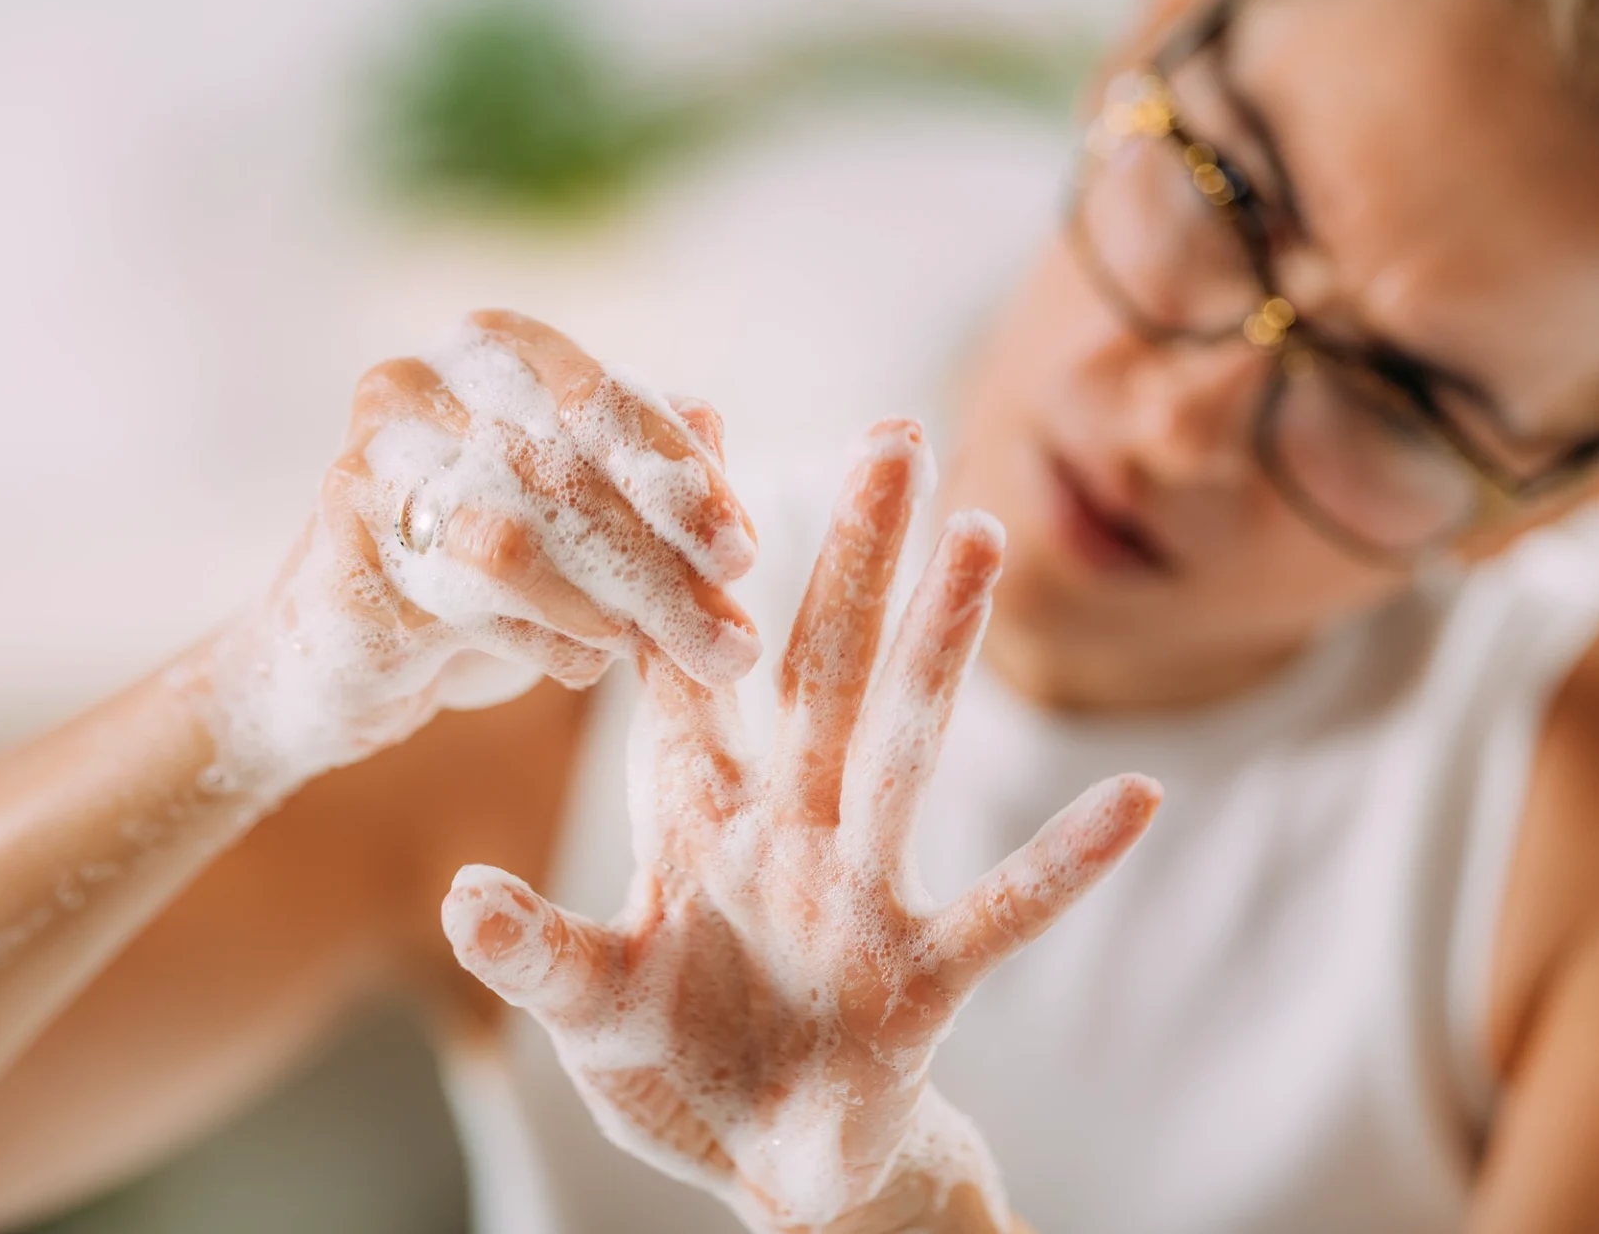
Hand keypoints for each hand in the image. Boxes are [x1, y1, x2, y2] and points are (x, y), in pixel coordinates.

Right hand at [197, 310, 760, 796]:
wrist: (347, 649)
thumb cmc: (492, 568)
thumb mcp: (591, 512)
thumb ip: (653, 472)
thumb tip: (714, 431)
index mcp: (497, 348)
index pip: (605, 401)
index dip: (680, 481)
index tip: (740, 557)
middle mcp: (420, 384)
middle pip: (567, 475)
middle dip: (664, 569)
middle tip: (730, 642)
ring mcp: (366, 462)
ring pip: (512, 544)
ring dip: (609, 611)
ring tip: (663, 657)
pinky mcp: (338, 553)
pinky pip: (459, 604)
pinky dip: (541, 642)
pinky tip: (583, 665)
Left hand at [444, 421, 1159, 1231]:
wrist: (767, 1167)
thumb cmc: (680, 1068)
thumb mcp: (591, 1011)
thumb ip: (537, 954)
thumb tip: (460, 895)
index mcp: (698, 820)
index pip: (685, 666)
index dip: (677, 562)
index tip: (691, 440)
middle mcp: (788, 830)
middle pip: (819, 669)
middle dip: (850, 555)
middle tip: (892, 437)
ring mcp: (860, 894)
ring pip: (903, 748)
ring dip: (942, 648)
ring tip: (980, 539)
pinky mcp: (920, 976)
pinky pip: (1004, 910)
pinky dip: (1067, 860)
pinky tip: (1138, 798)